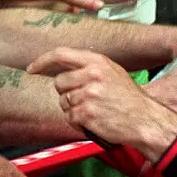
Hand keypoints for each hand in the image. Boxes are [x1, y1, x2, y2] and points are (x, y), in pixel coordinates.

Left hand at [28, 47, 176, 157]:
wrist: (145, 120)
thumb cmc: (128, 98)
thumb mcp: (112, 72)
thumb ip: (89, 66)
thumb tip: (62, 66)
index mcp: (98, 62)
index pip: (61, 54)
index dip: (42, 61)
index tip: (31, 68)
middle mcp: (92, 75)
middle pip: (59, 83)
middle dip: (66, 93)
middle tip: (84, 99)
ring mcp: (89, 94)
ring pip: (63, 102)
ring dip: (73, 109)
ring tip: (94, 110)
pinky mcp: (87, 113)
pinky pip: (69, 117)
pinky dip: (77, 122)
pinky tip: (93, 121)